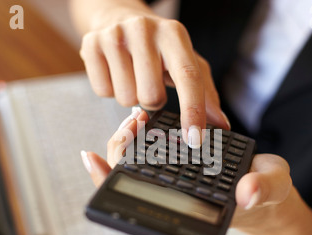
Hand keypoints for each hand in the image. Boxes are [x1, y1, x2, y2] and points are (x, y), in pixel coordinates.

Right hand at [79, 11, 230, 146]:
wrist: (117, 17)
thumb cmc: (157, 47)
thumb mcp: (186, 62)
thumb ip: (206, 93)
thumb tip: (221, 125)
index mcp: (174, 35)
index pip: (187, 77)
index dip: (193, 111)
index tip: (195, 140)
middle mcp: (144, 30)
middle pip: (152, 96)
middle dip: (152, 101)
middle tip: (150, 84)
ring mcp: (114, 36)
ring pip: (126, 98)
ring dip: (131, 96)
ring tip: (131, 76)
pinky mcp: (91, 44)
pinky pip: (102, 92)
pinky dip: (110, 90)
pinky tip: (115, 73)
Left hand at [81, 108, 293, 233]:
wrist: (265, 184)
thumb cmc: (265, 191)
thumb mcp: (272, 187)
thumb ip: (263, 189)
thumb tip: (247, 192)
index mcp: (185, 206)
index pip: (135, 201)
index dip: (109, 183)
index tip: (93, 159)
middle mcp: (171, 193)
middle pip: (126, 176)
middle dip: (120, 148)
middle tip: (132, 122)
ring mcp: (171, 176)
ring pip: (133, 162)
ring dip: (128, 138)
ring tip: (137, 115)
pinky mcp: (177, 159)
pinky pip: (150, 151)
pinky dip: (140, 134)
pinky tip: (139, 118)